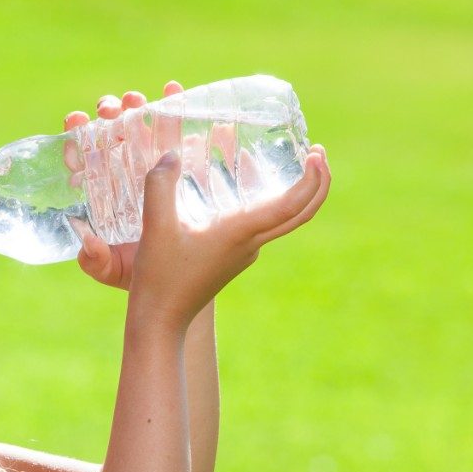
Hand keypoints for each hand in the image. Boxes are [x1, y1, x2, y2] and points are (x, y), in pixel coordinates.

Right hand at [63, 81, 304, 295]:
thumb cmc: (160, 277)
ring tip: (286, 160)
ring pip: (282, 219)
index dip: (312, 179)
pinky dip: (266, 202)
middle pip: (301, 213)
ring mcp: (244, 253)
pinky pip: (260, 225)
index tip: (316, 154)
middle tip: (317, 152)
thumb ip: (160, 187)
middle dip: (317, 182)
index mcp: (242, 235)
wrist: (160, 320)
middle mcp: (251, 244)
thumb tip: (171, 156)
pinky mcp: (232, 258)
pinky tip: (243, 188)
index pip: (293, 206)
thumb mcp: (155, 227)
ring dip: (293, 190)